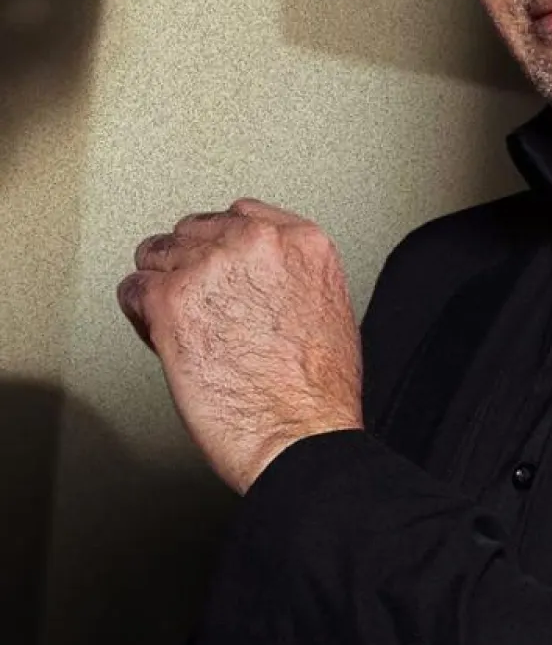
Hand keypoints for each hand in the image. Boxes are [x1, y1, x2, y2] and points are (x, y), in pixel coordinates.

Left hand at [117, 198, 363, 493]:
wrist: (299, 430)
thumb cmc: (319, 389)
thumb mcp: (327, 305)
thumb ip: (291, 274)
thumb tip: (260, 280)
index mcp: (303, 241)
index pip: (243, 214)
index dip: (224, 243)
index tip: (218, 261)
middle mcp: (256, 242)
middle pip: (195, 229)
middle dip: (191, 263)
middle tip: (196, 300)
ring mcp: (209, 266)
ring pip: (157, 254)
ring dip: (161, 284)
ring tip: (176, 319)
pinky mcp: (170, 299)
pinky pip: (132, 289)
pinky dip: (140, 313)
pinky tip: (159, 332)